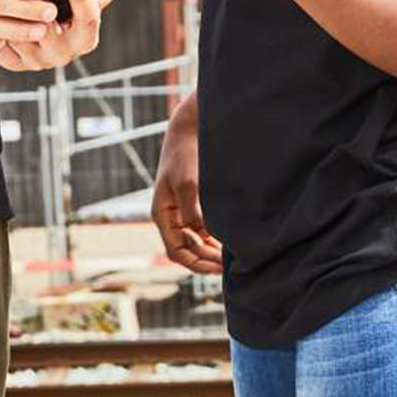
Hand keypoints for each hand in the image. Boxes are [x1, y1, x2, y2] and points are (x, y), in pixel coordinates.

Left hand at [0, 0, 116, 70]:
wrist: (40, 26)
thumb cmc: (66, 4)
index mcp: (85, 36)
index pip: (88, 18)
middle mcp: (64, 52)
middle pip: (50, 33)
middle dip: (37, 11)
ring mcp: (38, 59)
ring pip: (21, 39)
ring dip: (11, 17)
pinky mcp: (15, 62)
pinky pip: (1, 47)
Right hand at [152, 99, 222, 274]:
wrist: (191, 129)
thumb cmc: (186, 155)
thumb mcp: (189, 185)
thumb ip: (194, 213)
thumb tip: (205, 236)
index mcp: (162, 214)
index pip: (176, 252)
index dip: (196, 263)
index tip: (218, 267)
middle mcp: (171, 216)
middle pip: (187, 250)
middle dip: (207, 259)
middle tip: (231, 264)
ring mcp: (183, 209)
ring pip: (197, 241)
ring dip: (212, 250)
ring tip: (234, 255)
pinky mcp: (195, 201)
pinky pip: (204, 228)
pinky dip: (216, 236)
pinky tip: (232, 238)